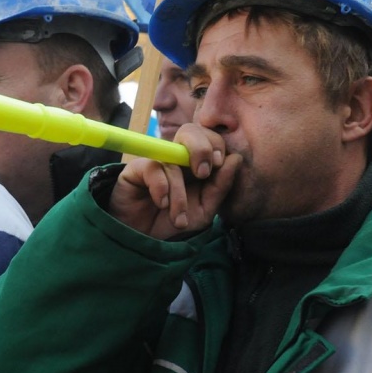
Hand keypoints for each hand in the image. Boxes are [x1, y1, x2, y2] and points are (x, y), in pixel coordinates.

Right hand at [108, 123, 240, 239]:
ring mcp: (155, 162)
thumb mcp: (204, 210)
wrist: (144, 241)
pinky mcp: (136, 170)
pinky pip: (152, 168)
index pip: (208, 137)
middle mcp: (175, 158)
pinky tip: (162, 204)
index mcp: (195, 163)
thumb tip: (236, 158)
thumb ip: (220, 186)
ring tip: (180, 220)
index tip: (218, 163)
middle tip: (203, 173)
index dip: (216, 144)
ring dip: (179, 194)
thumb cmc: (174, 224)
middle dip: (201, 148)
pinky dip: (161, 188)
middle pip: (189, 131)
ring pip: (173, 161)